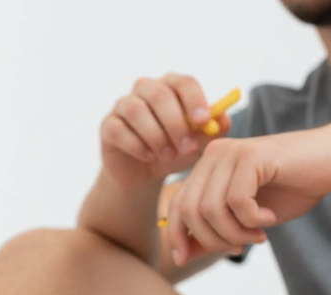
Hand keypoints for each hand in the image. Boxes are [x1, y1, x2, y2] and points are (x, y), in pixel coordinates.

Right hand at [100, 74, 231, 189]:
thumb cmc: (173, 153)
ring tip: (167, 155)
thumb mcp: (196, 145)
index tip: (203, 121)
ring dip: (155, 136)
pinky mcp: (108, 126)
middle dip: (175, 123)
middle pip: (160, 94)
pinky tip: (149, 157)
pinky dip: (137, 145)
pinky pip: (119, 130)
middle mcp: (146, 89)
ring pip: (137, 110)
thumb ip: (211, 131)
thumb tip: (223, 120)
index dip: (194, 100)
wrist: (143, 176)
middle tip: (186, 147)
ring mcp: (123, 106)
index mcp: (171, 86)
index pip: (183, 82)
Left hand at [166, 120, 330, 265]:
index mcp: (206, 168)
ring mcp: (231, 152)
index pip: (176, 206)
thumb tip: (182, 256)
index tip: (184, 260)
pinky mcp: (252, 155)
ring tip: (257, 235)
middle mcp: (214, 155)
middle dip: (211, 240)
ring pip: (211, 208)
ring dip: (234, 233)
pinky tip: (269, 217)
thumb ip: (212, 234)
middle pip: (189, 210)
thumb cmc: (289, 191)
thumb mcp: (243, 221)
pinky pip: (237, 201)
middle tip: (238, 248)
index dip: (176, 236)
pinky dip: (252, 219)